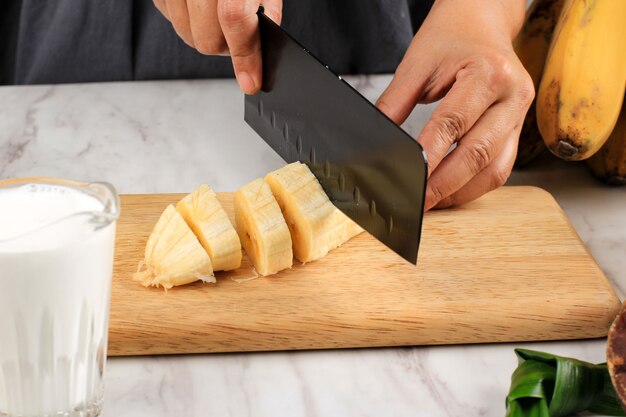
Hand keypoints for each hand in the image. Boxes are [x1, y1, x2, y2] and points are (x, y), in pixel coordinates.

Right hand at [153, 0, 282, 93]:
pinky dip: (190, 21)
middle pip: (207, 39)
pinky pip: (173, 20)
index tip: (251, 81)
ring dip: (208, 35)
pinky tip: (201, 5)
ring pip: (188, 35)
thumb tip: (257, 53)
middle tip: (240, 34)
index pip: (234, 18)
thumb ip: (265, 12)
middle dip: (228, 46)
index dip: (244, 56)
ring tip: (220, 13)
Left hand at [376, 0, 532, 210]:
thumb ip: (394, 105)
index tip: (406, 180)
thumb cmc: (450, 38)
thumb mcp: (416, 64)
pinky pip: (500, 167)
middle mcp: (512, 95)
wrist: (482, 21)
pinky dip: (474, 185)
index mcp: (488, 73)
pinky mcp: (518, 129)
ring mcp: (520, 115)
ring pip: (495, 169)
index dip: (428, 157)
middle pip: (477, 153)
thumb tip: (375, 145)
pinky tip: (450, 192)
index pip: (452, 124)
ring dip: (460, 192)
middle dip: (443, 185)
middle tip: (416, 204)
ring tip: (430, 203)